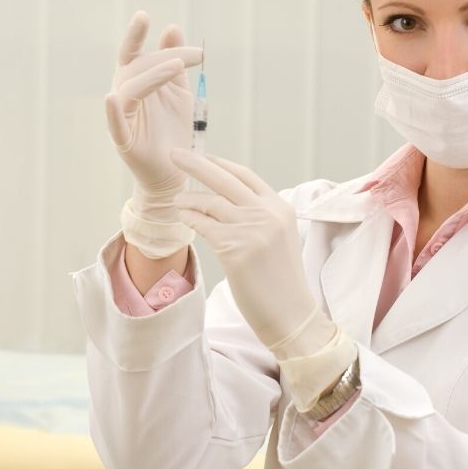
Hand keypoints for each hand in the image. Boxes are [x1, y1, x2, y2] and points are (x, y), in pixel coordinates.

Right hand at [106, 11, 202, 197]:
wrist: (175, 170)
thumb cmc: (173, 130)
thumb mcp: (179, 91)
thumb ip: (176, 61)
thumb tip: (172, 27)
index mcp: (136, 83)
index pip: (133, 54)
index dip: (136, 35)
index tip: (151, 19)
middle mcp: (126, 96)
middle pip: (133, 68)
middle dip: (158, 56)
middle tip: (192, 54)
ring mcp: (123, 118)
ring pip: (128, 90)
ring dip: (151, 76)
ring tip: (177, 67)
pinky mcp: (124, 142)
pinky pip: (115, 125)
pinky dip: (112, 111)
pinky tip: (111, 98)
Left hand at [171, 148, 333, 355]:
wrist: (292, 314)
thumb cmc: (281, 281)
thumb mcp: (279, 237)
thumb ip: (259, 216)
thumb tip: (227, 202)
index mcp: (280, 207)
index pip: (245, 175)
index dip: (220, 164)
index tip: (202, 156)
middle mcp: (267, 213)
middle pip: (224, 179)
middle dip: (196, 163)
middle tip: (175, 154)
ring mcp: (252, 229)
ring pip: (209, 202)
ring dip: (187, 199)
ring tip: (176, 201)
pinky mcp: (236, 248)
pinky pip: (203, 225)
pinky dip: (189, 218)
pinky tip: (182, 217)